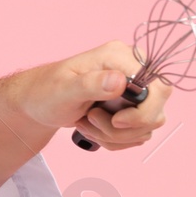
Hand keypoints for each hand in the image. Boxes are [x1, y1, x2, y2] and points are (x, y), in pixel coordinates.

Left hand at [11, 40, 172, 150]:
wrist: (37, 104)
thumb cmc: (45, 92)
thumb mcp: (63, 89)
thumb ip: (90, 84)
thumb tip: (119, 80)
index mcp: (119, 56)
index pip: (158, 88)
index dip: (142, 112)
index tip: (115, 121)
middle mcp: (133, 71)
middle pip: (156, 110)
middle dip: (124, 128)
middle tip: (91, 121)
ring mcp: (135, 91)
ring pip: (148, 127)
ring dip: (115, 136)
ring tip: (86, 124)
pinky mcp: (133, 108)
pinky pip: (138, 134)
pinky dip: (115, 140)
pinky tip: (92, 129)